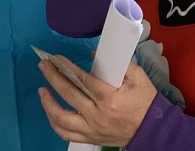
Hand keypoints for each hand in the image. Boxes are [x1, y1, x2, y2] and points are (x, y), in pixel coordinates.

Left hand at [38, 56, 156, 147]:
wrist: (152, 130)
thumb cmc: (146, 102)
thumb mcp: (138, 77)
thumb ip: (120, 64)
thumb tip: (95, 57)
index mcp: (110, 98)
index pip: (83, 80)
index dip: (68, 68)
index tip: (57, 59)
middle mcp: (98, 115)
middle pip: (69, 95)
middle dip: (53, 78)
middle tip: (44, 66)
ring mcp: (92, 129)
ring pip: (62, 119)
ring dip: (48, 103)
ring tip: (43, 90)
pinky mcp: (91, 137)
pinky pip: (66, 134)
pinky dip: (55, 123)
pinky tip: (50, 112)